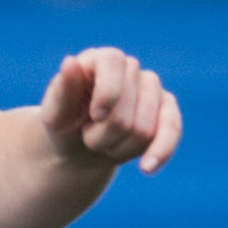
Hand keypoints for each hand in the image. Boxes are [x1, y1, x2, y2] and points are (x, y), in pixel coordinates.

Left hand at [41, 47, 181, 176]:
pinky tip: (147, 168)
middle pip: (126, 110)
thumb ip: (63, 90)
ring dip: (119, 148)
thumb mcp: (55, 114)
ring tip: (104, 142)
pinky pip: (172, 130)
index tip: (95, 116)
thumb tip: (71, 61)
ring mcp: (152, 88)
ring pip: (144, 129)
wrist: (80, 149)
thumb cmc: (65, 126)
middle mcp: (130, 67)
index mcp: (100, 60)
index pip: (113, 62)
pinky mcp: (167, 109)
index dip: (107, 92)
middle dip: (103, 135)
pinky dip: (160, 152)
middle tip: (88, 136)